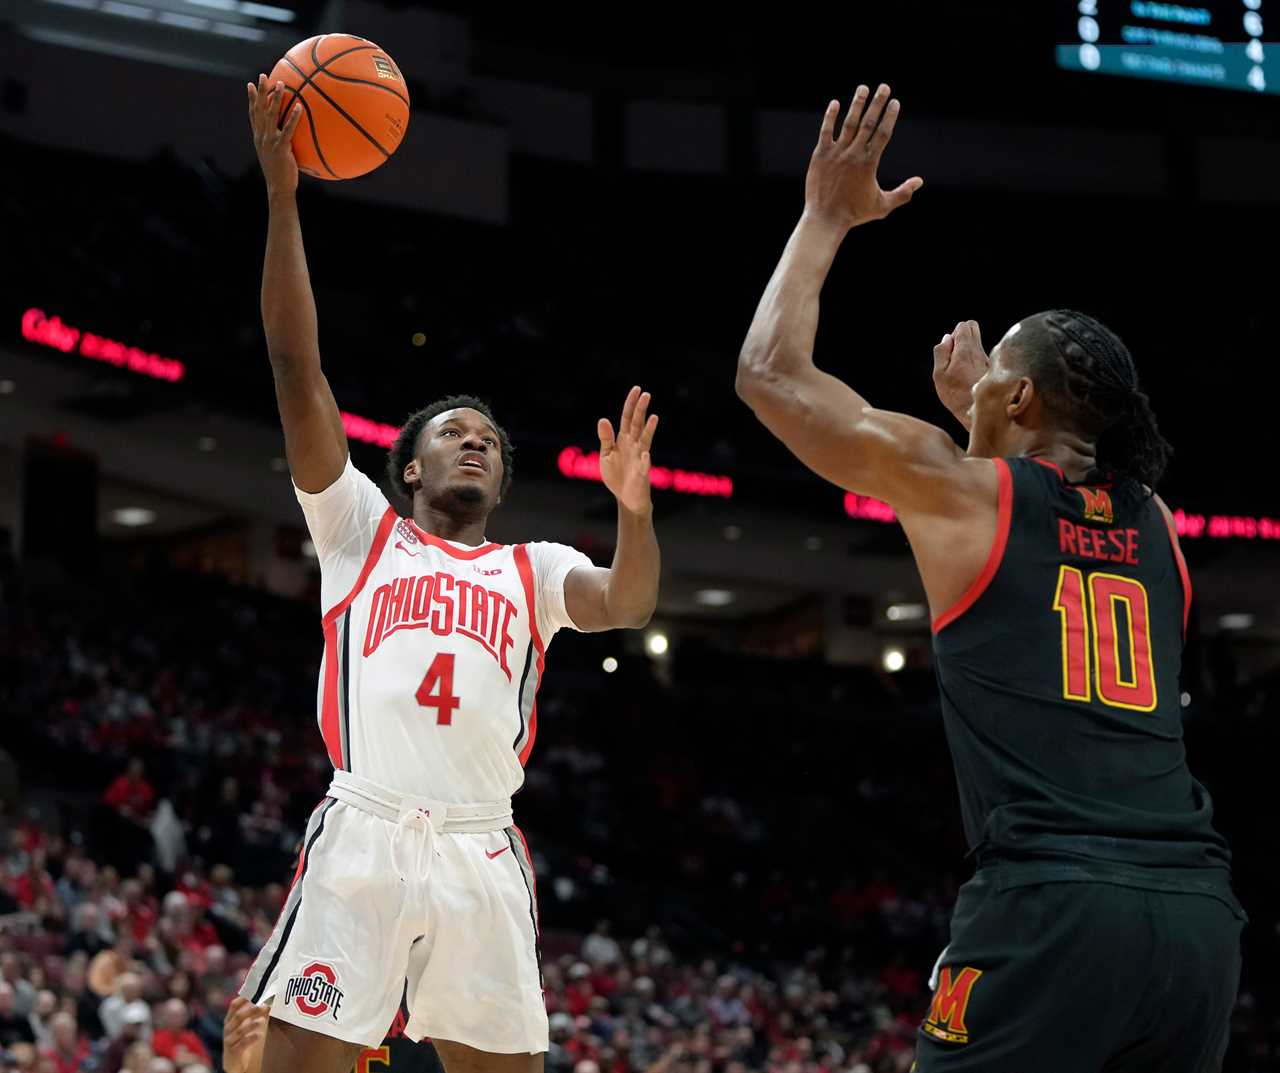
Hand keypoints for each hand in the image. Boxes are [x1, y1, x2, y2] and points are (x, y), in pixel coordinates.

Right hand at [222, 997, 269, 1072]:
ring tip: (262, 1021)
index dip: (243, 998)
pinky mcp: (234, 1051)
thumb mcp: (246, 1026)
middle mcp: (228, 1029)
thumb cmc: (241, 1040)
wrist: (234, 1062)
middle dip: (251, 1010)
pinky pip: (242, 1044)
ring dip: (252, 1024)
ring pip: (240, 1030)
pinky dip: (251, 1038)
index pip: (233, 1006)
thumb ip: (254, 1014)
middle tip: (264, 1006)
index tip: (254, 993)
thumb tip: (268, 999)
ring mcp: (229, 1040)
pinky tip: (259, 1034)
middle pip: (238, 1017)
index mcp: (229, 1019)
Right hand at [246, 75, 301, 197]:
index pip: (253, 114)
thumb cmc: (280, 174)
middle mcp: (261, 137)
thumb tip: (289, 136)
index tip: (250, 84)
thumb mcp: (276, 156)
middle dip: (260, 92)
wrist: (278, 188)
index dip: (250, 99)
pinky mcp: (280, 148)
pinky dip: (293, 117)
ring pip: (271, 115)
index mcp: (259, 137)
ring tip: (280, 84)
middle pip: (259, 109)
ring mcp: (269, 141)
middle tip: (262, 76)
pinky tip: (299, 107)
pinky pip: (287, 129)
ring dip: (275, 98)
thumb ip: (279, 143)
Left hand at [598, 386, 658, 514]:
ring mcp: (639, 459)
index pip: (627, 418)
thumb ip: (606, 438)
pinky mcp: (641, 474)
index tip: (636, 389)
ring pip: (645, 441)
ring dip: (649, 430)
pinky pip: (643, 467)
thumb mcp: (606, 455)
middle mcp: (634, 446)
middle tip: (646, 394)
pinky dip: (644, 461)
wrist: (626, 498)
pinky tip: (645, 455)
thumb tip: (603, 419)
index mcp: (623, 440)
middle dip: (641, 410)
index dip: (630, 404)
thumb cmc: (617, 475)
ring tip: (654, 417)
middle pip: (637, 425)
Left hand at [804, 85, 922, 230]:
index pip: (883, 133)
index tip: (895, 102)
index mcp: (869, 163)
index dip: (890, 116)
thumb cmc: (855, 213)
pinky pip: (826, 131)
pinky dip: (830, 117)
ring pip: (849, 123)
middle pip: (868, 123)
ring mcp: (836, 153)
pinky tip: (835, 103)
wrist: (826, 218)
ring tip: (863, 88)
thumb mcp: (882, 206)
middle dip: (877, 103)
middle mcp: (854, 154)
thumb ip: (903, 193)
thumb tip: (920, 181)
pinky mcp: (820, 155)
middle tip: (884, 86)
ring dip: (857, 104)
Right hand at [932, 321, 989, 431]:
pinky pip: (981, 355)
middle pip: (973, 327)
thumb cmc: (955, 394)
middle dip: (962, 335)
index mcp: (966, 350)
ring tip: (960, 368)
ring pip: (977, 342)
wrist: (978, 411)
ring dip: (967, 349)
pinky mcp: (991, 368)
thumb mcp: (939, 375)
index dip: (954, 334)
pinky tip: (968, 376)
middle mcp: (979, 351)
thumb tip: (947, 338)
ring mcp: (987, 359)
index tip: (949, 349)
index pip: (964, 325)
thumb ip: (941, 353)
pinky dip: (973, 360)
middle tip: (954, 354)